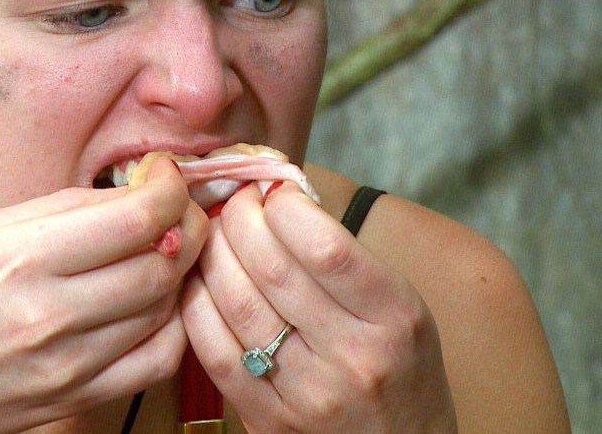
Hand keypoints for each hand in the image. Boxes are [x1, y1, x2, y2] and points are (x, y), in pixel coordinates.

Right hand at [0, 157, 206, 433]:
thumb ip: (63, 209)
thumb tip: (131, 191)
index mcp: (22, 259)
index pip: (137, 218)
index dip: (170, 189)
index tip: (167, 175)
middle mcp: (50, 315)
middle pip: (162, 263)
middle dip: (187, 225)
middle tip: (178, 209)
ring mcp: (67, 364)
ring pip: (165, 308)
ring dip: (179, 271)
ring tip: (164, 249)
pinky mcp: (76, 399)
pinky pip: (157, 361)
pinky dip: (173, 324)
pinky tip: (159, 302)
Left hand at [180, 183, 455, 432]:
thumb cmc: (403, 368)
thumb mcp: (404, 306)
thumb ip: (349, 258)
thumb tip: (280, 202)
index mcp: (394, 318)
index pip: (325, 247)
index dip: (286, 207)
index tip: (276, 191)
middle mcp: (352, 357)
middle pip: (273, 269)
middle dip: (242, 219)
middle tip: (238, 201)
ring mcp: (306, 393)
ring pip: (237, 304)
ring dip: (214, 254)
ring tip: (216, 233)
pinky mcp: (267, 420)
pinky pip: (214, 351)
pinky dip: (197, 305)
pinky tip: (200, 280)